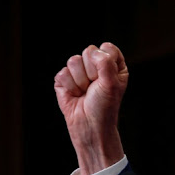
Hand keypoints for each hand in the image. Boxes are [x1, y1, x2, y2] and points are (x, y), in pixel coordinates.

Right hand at [54, 43, 128, 174]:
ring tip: (85, 92)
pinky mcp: (64, 80)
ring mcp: (79, 72)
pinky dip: (69, 87)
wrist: (89, 126)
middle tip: (95, 88)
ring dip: (80, 81)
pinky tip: (75, 95)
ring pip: (73, 61)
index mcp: (112, 64)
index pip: (107, 48)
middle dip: (91, 72)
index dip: (105, 62)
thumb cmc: (104, 106)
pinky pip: (62, 73)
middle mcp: (96, 65)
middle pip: (88, 51)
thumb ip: (105, 62)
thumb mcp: (111, 83)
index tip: (107, 79)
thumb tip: (92, 51)